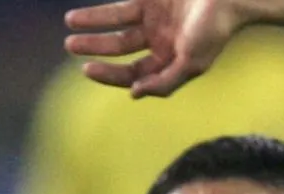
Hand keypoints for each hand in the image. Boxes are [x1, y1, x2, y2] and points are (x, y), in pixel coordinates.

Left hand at [64, 0, 243, 97]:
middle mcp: (159, 42)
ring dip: (93, 23)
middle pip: (120, 49)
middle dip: (95, 47)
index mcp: (169, 62)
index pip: (132, 73)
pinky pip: (124, 4)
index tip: (86, 68)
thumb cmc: (213, 30)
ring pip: (117, 24)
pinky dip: (106, 9)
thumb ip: (164, 83)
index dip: (108, 74)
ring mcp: (155, 18)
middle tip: (70, 45)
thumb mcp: (191, 64)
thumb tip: (133, 94)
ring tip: (70, 23)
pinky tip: (86, 12)